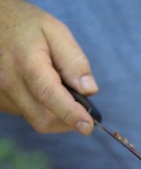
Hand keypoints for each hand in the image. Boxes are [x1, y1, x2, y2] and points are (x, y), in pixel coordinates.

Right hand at [0, 0, 97, 134]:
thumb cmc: (26, 25)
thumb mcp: (56, 32)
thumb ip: (74, 61)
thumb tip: (89, 90)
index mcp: (26, 64)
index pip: (48, 95)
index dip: (70, 114)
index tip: (87, 126)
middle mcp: (8, 83)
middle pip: (43, 119)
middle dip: (67, 121)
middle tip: (83, 110)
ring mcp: (0, 94)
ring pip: (34, 118)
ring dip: (54, 113)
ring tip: (58, 87)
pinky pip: (25, 113)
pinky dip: (41, 108)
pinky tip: (41, 89)